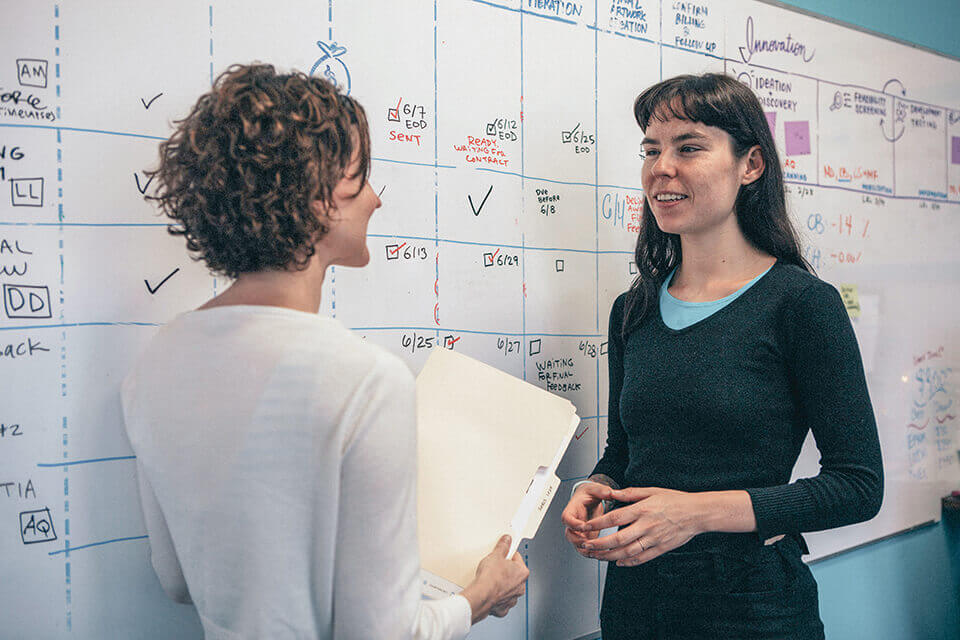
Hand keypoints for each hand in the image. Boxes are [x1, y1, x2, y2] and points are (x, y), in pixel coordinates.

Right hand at [461, 535, 528, 623]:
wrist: (481, 596)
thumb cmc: (490, 578)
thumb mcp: (496, 555)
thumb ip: (503, 546)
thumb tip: (507, 540)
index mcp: (522, 572)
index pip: (517, 557)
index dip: (508, 554)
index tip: (502, 554)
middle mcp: (520, 586)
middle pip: (513, 573)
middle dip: (505, 569)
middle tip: (494, 566)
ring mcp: (512, 598)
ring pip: (508, 587)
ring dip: (501, 583)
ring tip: (490, 579)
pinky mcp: (503, 608)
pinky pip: (501, 599)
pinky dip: (496, 596)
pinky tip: (489, 591)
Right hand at [560, 482, 612, 556]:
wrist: (590, 498)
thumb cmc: (590, 493)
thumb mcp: (595, 489)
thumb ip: (602, 490)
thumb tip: (609, 492)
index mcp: (572, 509)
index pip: (567, 518)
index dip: (573, 524)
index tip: (583, 526)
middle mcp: (573, 522)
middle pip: (569, 535)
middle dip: (578, 541)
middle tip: (588, 543)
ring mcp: (579, 531)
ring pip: (576, 544)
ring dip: (584, 549)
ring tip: (595, 552)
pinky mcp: (586, 536)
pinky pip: (585, 547)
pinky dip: (590, 552)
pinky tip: (599, 553)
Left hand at [577, 487, 704, 566]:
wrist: (697, 513)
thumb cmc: (675, 500)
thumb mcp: (652, 491)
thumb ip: (630, 493)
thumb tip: (612, 493)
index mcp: (642, 509)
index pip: (614, 518)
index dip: (597, 524)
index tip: (584, 527)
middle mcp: (646, 525)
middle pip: (618, 539)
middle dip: (599, 544)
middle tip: (586, 545)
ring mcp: (654, 539)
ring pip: (628, 552)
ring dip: (609, 556)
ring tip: (597, 556)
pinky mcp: (661, 548)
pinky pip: (642, 558)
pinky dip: (629, 562)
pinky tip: (619, 562)